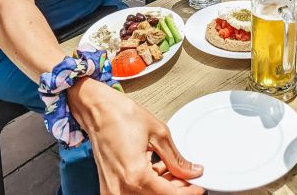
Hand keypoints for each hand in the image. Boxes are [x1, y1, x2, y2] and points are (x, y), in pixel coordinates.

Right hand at [70, 82, 203, 193]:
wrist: (97, 109)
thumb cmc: (120, 115)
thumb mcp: (158, 133)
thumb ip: (177, 159)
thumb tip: (192, 171)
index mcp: (135, 175)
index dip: (189, 192)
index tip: (199, 187)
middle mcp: (121, 188)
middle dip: (176, 189)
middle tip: (188, 177)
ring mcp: (112, 190)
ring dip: (162, 188)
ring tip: (172, 171)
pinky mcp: (109, 187)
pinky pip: (134, 193)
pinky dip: (148, 186)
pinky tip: (157, 172)